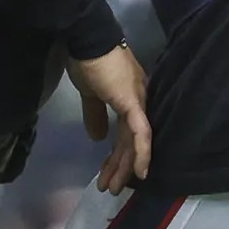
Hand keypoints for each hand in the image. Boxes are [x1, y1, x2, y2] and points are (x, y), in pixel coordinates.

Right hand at [69, 42, 151, 193]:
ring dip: (125, 165)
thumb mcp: (90, 92)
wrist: (87, 40)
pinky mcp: (133, 103)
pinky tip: (138, 172)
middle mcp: (139, 101)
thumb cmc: (87, 61)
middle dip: (120, 166)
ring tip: (115, 186)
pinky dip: (141, 153)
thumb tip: (97, 137)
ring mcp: (138, 102)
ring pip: (135, 141)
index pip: (127, 133)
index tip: (109, 173)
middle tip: (112, 188)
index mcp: (130, 99)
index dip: (119, 155)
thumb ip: (94, 114)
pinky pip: (140, 133)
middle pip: (132, 140)